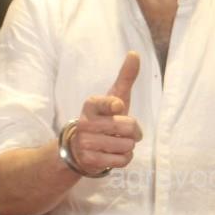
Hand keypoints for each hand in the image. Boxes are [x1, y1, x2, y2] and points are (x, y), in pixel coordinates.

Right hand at [69, 52, 142, 173]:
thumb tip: (135, 53)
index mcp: (92, 104)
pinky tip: (113, 153)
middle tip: (123, 131)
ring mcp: (86, 142)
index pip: (111, 102)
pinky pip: (122, 160)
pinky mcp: (90, 160)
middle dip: (133, 132)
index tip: (117, 107)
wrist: (79, 148)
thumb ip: (125, 77)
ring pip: (127, 145)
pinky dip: (124, 158)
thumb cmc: (104, 118)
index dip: (117, 106)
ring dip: (128, 146)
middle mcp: (85, 122)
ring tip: (116, 142)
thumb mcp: (114, 97)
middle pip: (129, 127)